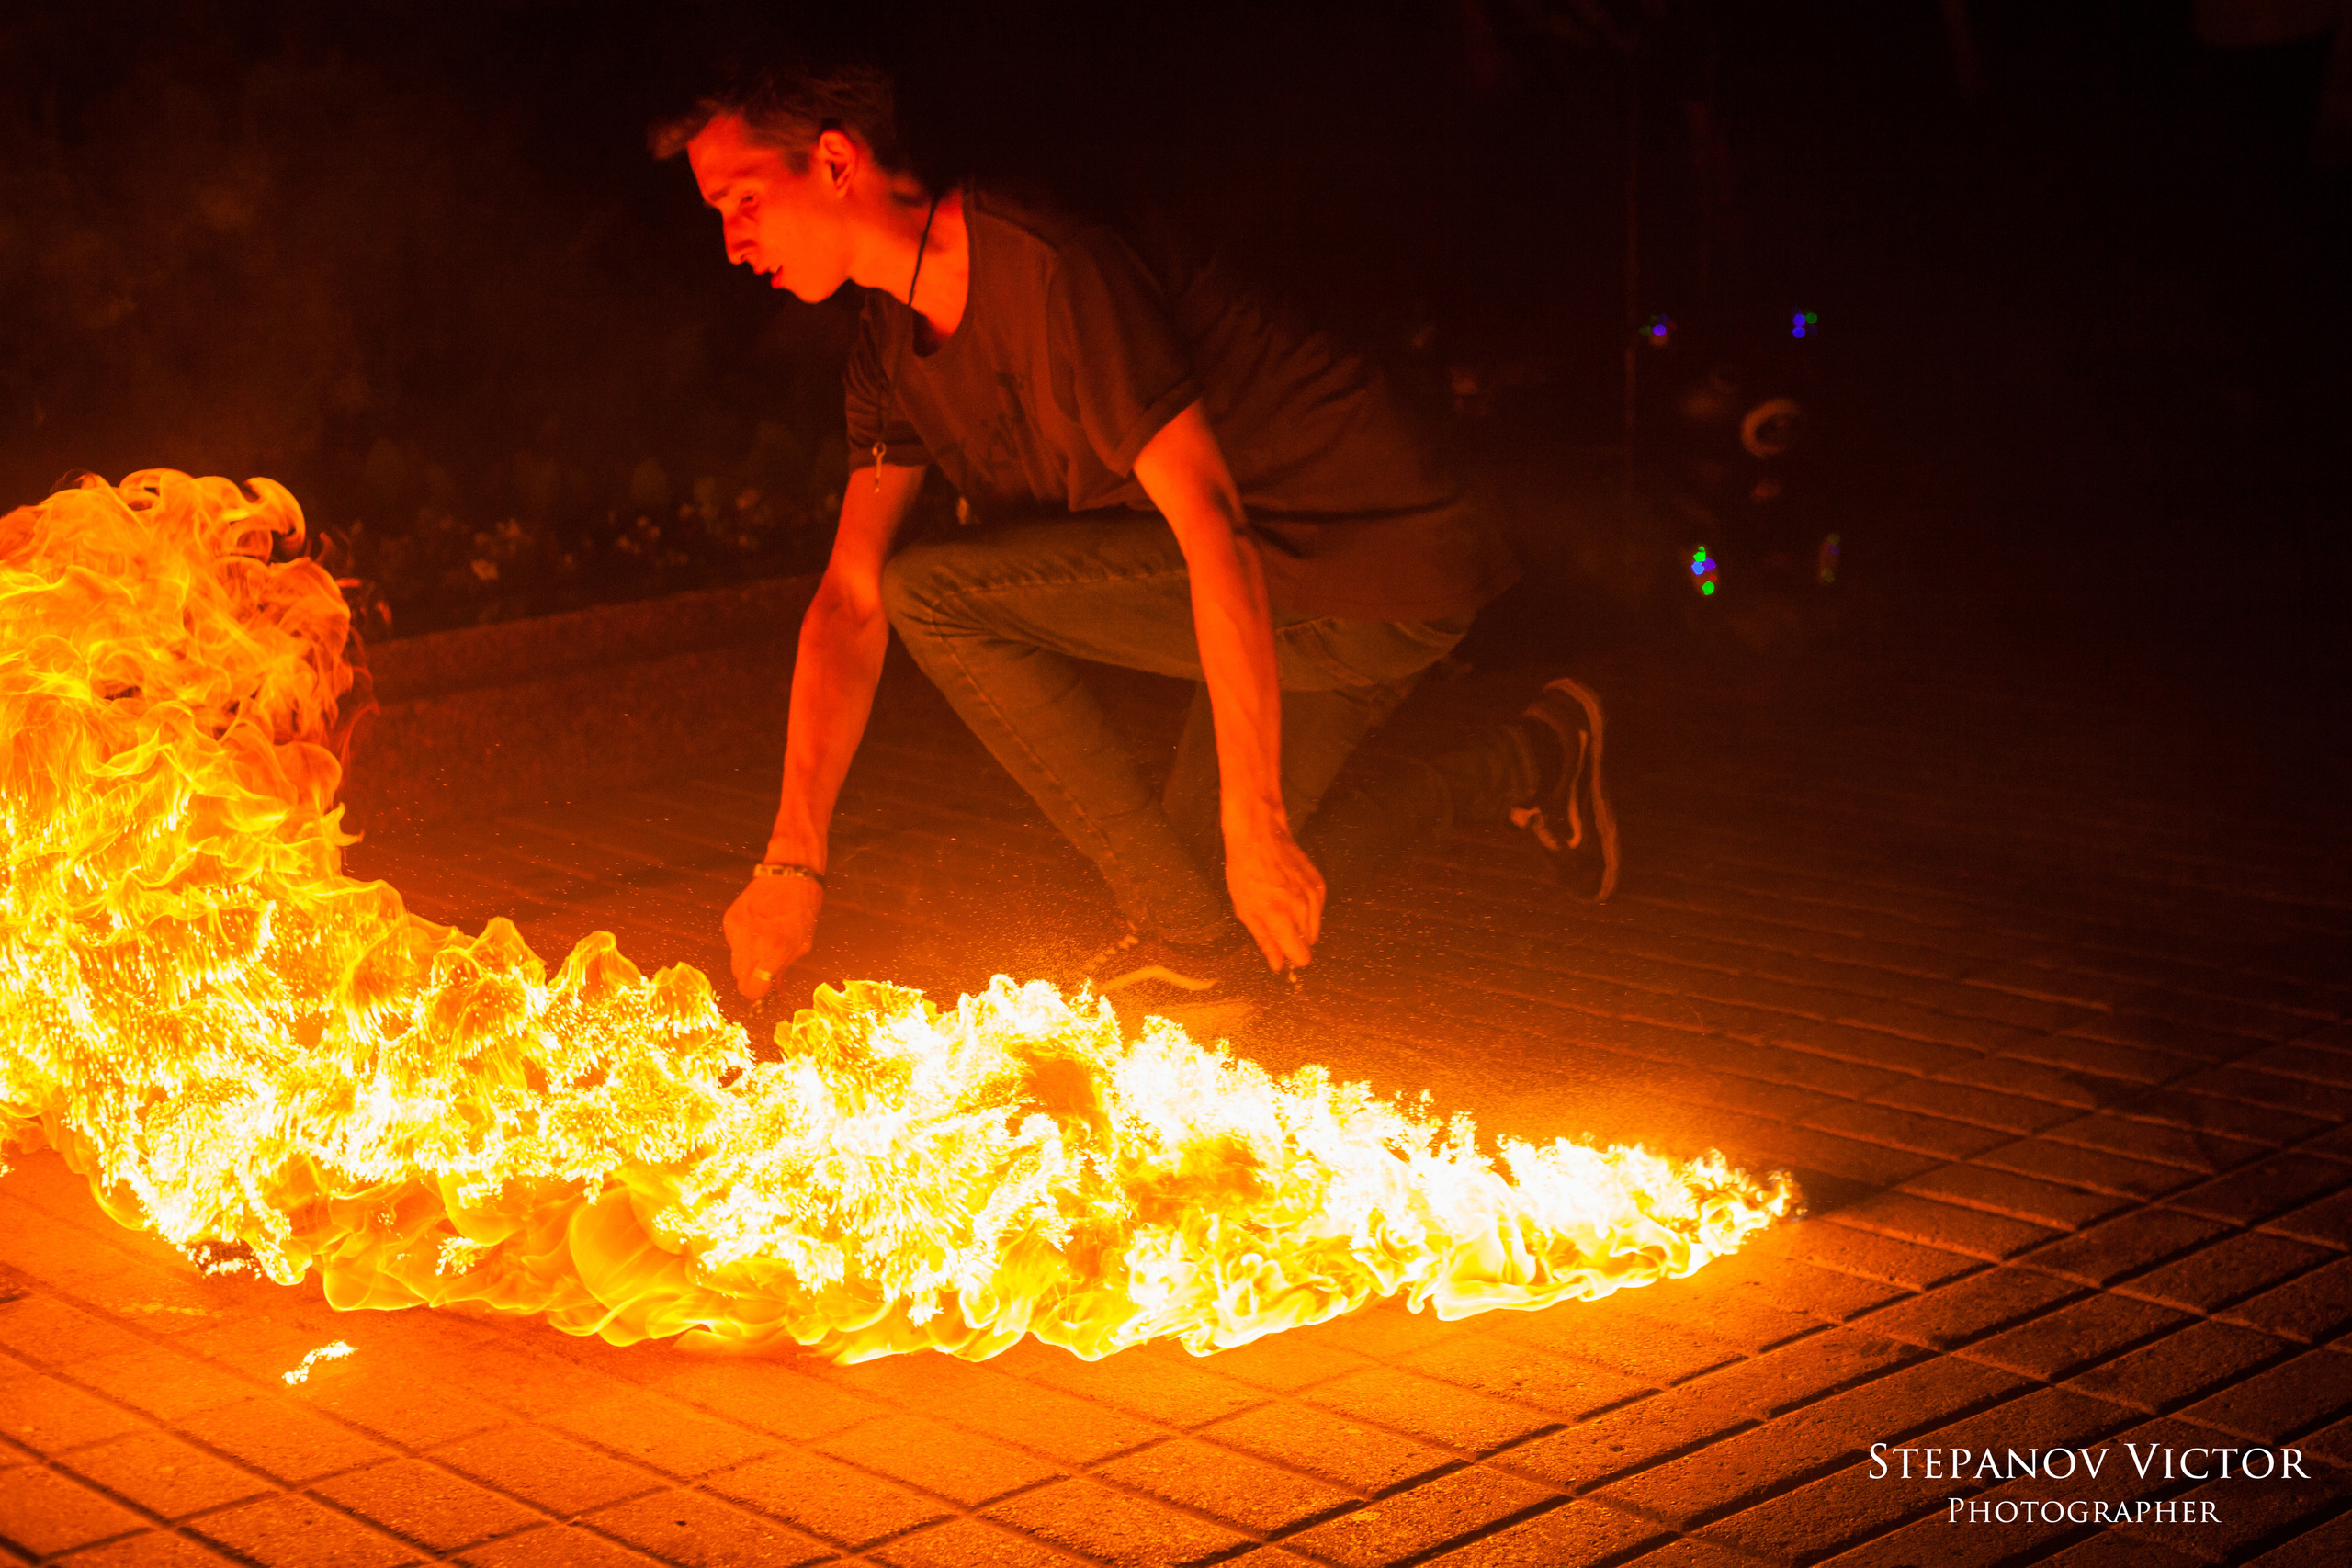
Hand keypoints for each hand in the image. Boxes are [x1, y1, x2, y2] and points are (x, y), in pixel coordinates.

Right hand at [724, 874, 822, 999]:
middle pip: (739, 978)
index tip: (765, 987)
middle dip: (752, 977)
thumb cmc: (803, 907)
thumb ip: (785, 967)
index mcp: (773, 952)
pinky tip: (757, 927)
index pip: (753, 989)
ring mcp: (736, 931)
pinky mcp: (729, 920)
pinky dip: (743, 942)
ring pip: (735, 961)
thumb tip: (774, 988)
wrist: (788, 873)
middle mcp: (750, 944)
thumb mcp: (802, 942)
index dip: (759, 992)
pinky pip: (732, 943)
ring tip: (764, 941)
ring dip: (748, 959)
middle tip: (765, 966)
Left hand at [1223, 817, 1323, 971]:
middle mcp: (1303, 909)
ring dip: (1302, 925)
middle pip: (1310, 944)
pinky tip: (1291, 896)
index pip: (1302, 957)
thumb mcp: (1245, 910)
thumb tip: (1277, 965)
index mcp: (1281, 918)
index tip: (1280, 948)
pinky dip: (1308, 910)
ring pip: (1315, 928)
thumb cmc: (1244, 873)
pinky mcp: (1320, 884)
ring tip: (1282, 906)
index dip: (1291, 957)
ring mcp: (1315, 895)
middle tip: (1276, 922)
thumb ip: (1265, 940)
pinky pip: (1319, 910)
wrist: (1259, 835)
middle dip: (1295, 940)